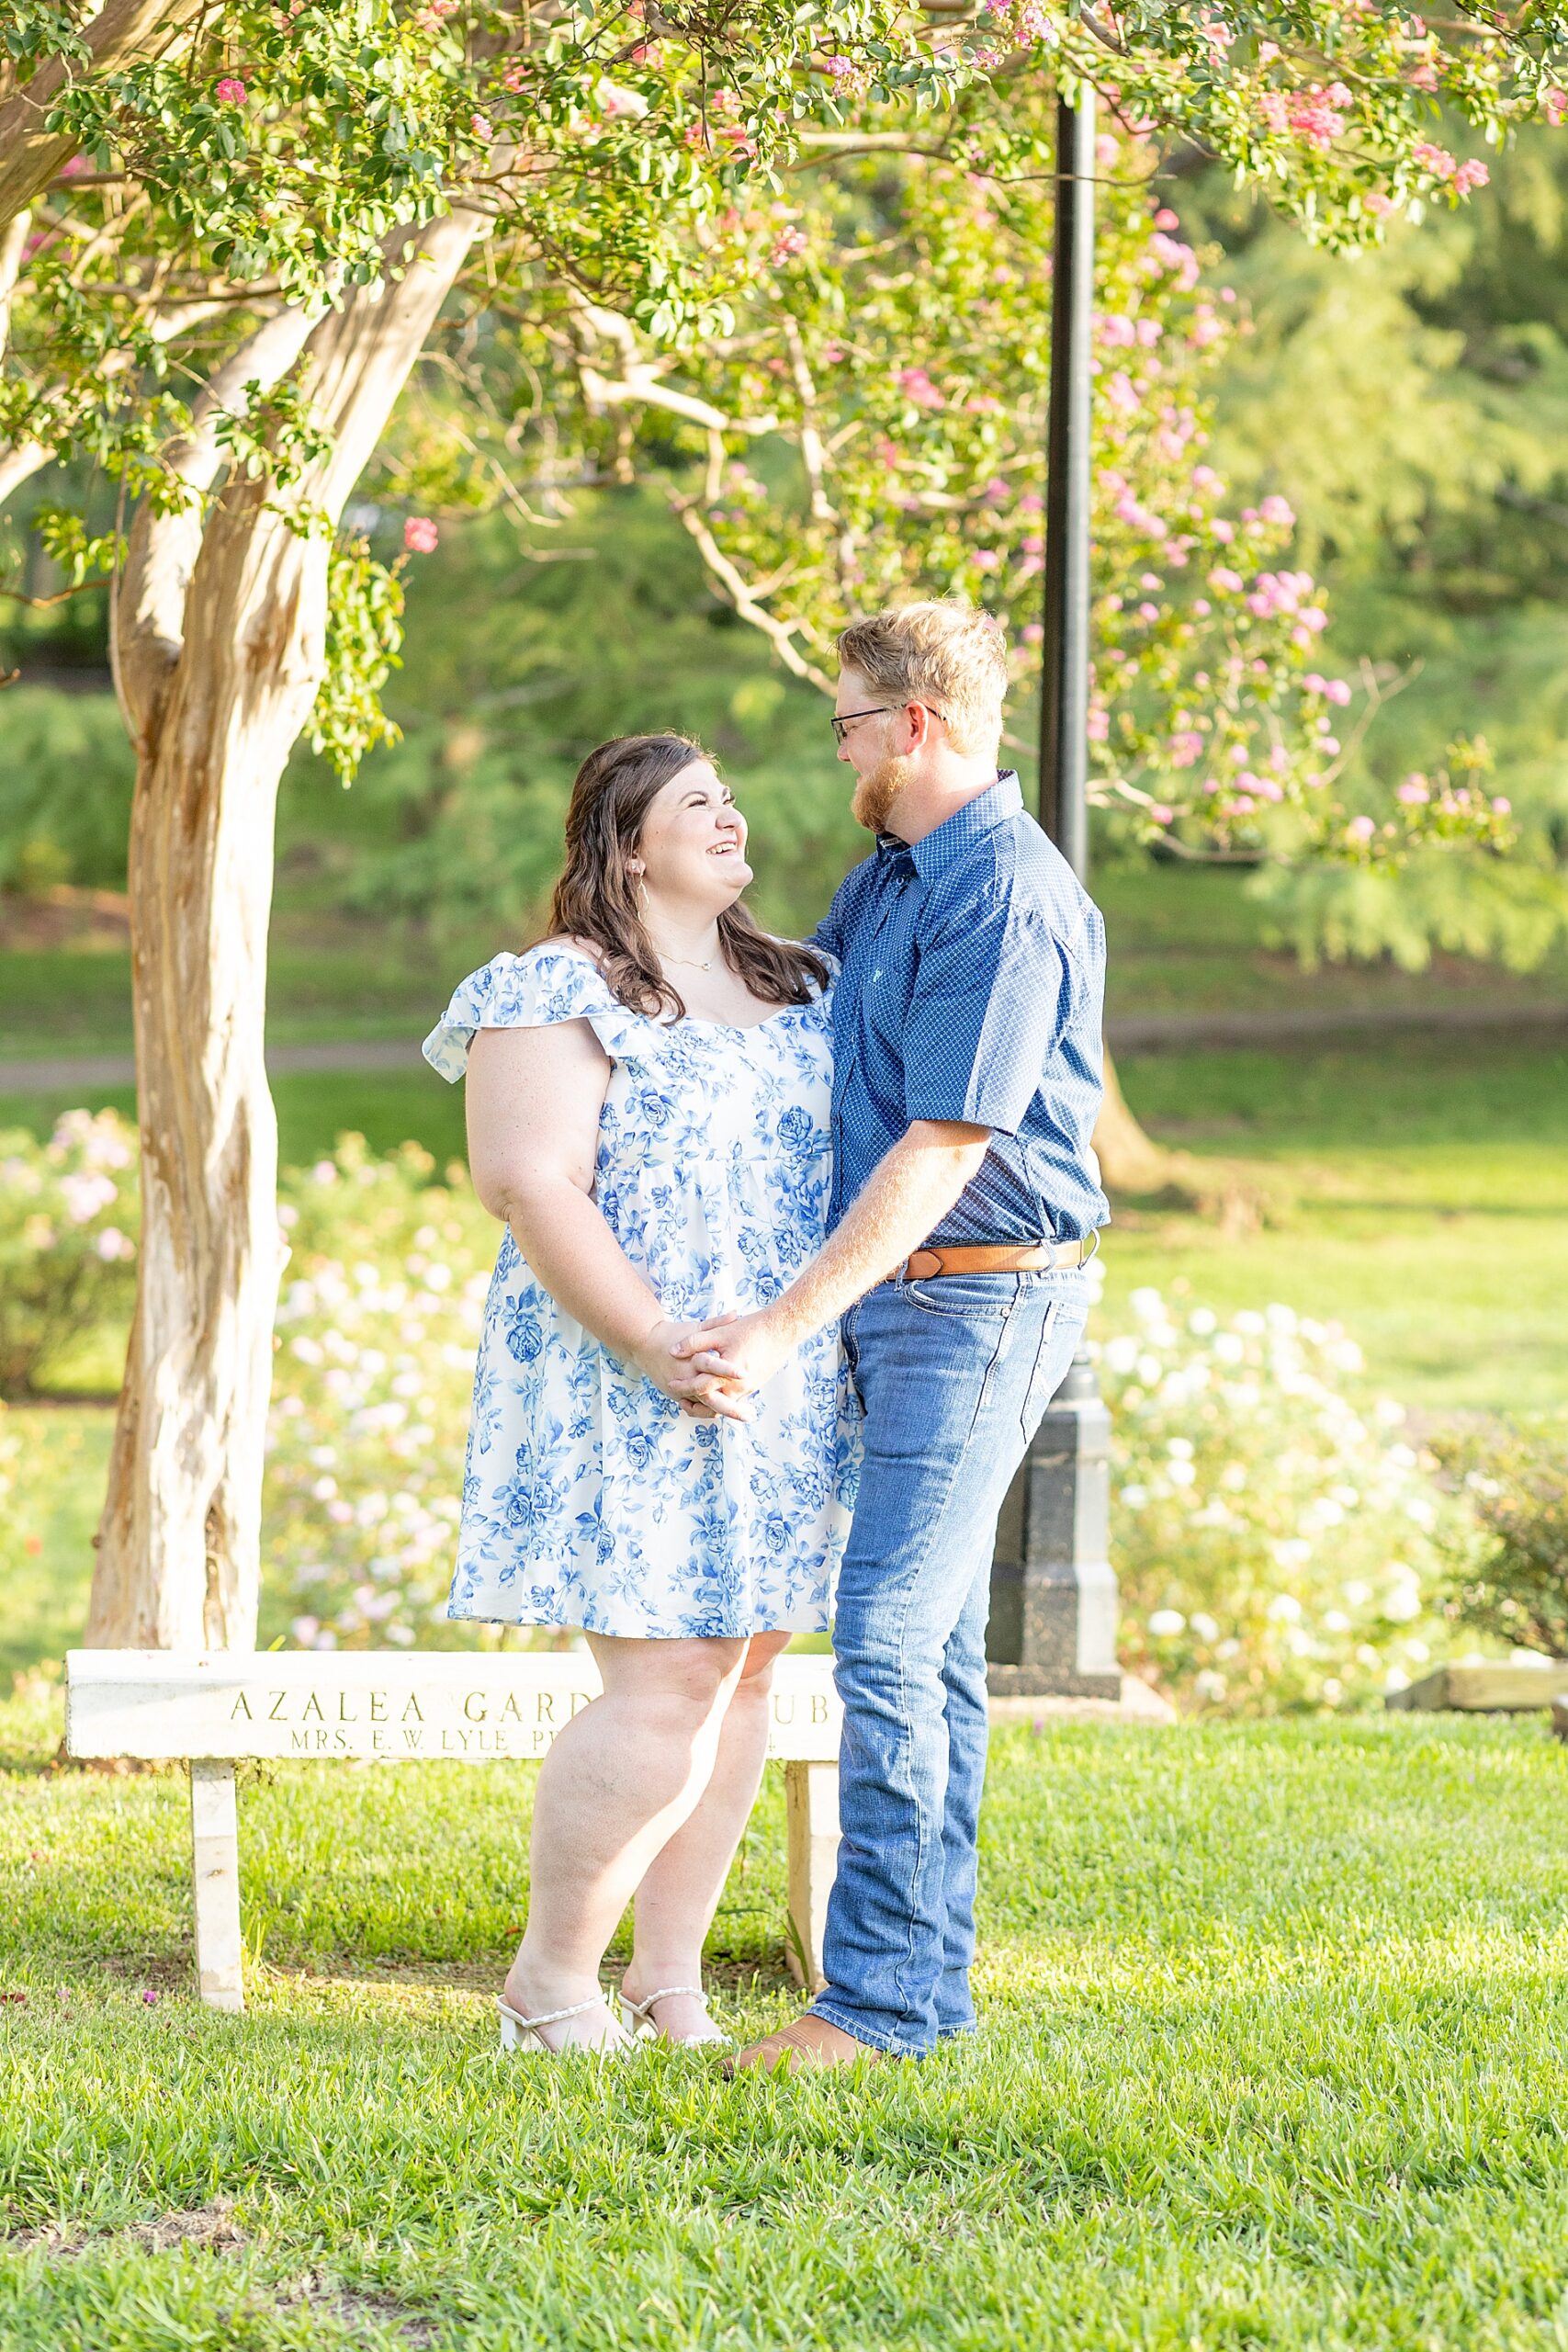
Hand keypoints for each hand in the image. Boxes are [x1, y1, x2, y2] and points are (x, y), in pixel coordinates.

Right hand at [631, 1318, 750, 1422]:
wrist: (646, 1345)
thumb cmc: (673, 1334)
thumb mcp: (695, 1328)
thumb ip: (716, 1323)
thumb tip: (736, 1314)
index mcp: (691, 1360)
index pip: (712, 1366)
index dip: (728, 1371)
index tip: (745, 1375)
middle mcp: (686, 1378)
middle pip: (710, 1397)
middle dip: (731, 1408)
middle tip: (750, 1414)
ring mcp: (681, 1391)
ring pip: (704, 1407)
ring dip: (725, 1411)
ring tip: (745, 1415)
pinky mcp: (678, 1397)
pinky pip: (697, 1408)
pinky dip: (712, 1410)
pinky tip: (728, 1412)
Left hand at [669, 1307, 796, 1398]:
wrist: (783, 1329)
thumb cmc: (752, 1329)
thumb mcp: (719, 1333)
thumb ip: (694, 1342)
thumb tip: (673, 1351)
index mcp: (728, 1376)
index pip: (700, 1388)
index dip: (683, 1386)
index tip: (671, 1384)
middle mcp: (740, 1387)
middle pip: (712, 1404)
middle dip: (696, 1404)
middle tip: (682, 1401)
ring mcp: (749, 1388)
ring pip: (725, 1404)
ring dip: (709, 1403)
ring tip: (694, 1399)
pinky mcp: (755, 1385)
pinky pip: (735, 1398)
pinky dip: (723, 1398)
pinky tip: (715, 1390)